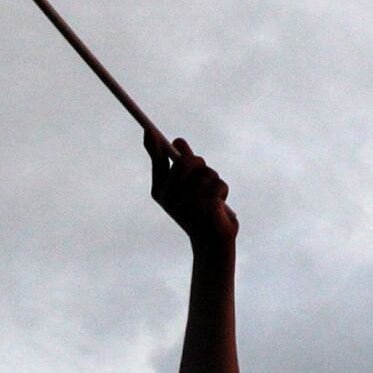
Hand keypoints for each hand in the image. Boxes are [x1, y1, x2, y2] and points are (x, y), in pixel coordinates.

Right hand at [148, 132, 238, 248]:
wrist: (210, 244)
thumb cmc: (198, 211)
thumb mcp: (186, 188)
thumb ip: (182, 165)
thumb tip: (177, 141)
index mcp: (160, 191)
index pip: (157, 162)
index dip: (152, 144)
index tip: (149, 129)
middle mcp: (170, 198)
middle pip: (186, 162)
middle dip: (199, 163)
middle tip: (203, 169)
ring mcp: (187, 204)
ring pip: (207, 173)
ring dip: (214, 181)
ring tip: (211, 197)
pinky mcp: (205, 209)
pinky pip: (218, 184)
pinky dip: (222, 191)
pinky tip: (219, 205)